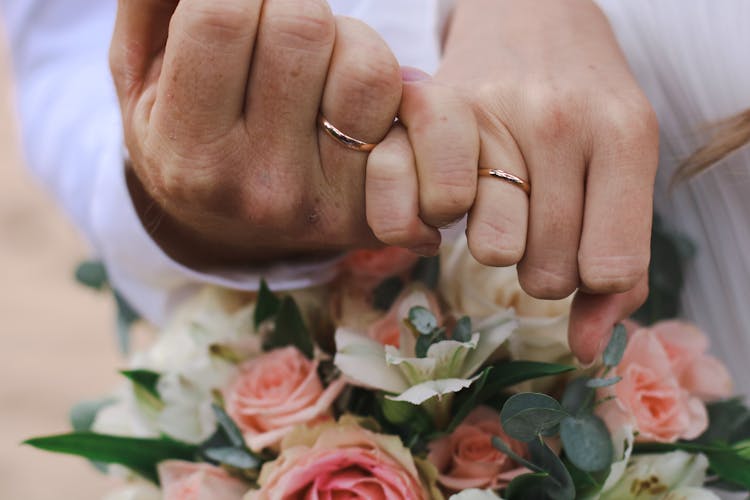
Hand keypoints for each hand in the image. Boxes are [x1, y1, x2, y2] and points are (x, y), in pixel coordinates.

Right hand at [110, 0, 402, 267]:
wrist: (228, 230)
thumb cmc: (186, 139)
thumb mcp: (142, 81)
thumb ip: (151, 6)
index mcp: (190, 154)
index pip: (224, 16)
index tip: (241, 4)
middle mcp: (261, 187)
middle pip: (304, 28)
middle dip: (291, 8)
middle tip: (276, 33)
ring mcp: (327, 202)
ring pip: (368, 68)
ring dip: (348, 44)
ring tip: (317, 70)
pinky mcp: (377, 211)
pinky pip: (413, 112)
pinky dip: (388, 88)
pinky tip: (350, 105)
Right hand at [435, 0, 658, 361]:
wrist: (528, 12)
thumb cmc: (584, 100)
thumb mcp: (627, 164)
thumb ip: (620, 263)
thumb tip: (588, 352)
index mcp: (624, 133)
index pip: (609, 269)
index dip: (593, 277)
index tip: (584, 246)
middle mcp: (557, 121)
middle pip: (545, 271)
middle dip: (542, 263)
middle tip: (536, 220)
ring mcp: (486, 116)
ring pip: (492, 251)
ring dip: (492, 243)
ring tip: (494, 206)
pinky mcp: (423, 114)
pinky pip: (415, 215)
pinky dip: (424, 228)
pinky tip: (441, 207)